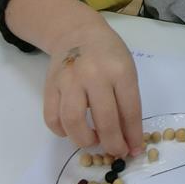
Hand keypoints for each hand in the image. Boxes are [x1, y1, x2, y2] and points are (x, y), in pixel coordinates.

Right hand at [43, 21, 143, 156]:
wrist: (77, 32)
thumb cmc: (108, 54)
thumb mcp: (126, 71)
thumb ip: (127, 102)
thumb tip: (129, 138)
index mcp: (120, 71)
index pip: (130, 111)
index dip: (133, 135)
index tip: (134, 150)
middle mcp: (94, 75)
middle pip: (104, 120)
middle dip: (112, 143)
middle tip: (115, 151)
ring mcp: (69, 80)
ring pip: (74, 121)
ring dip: (85, 140)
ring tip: (93, 140)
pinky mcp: (50, 86)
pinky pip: (52, 118)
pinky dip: (62, 131)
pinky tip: (72, 131)